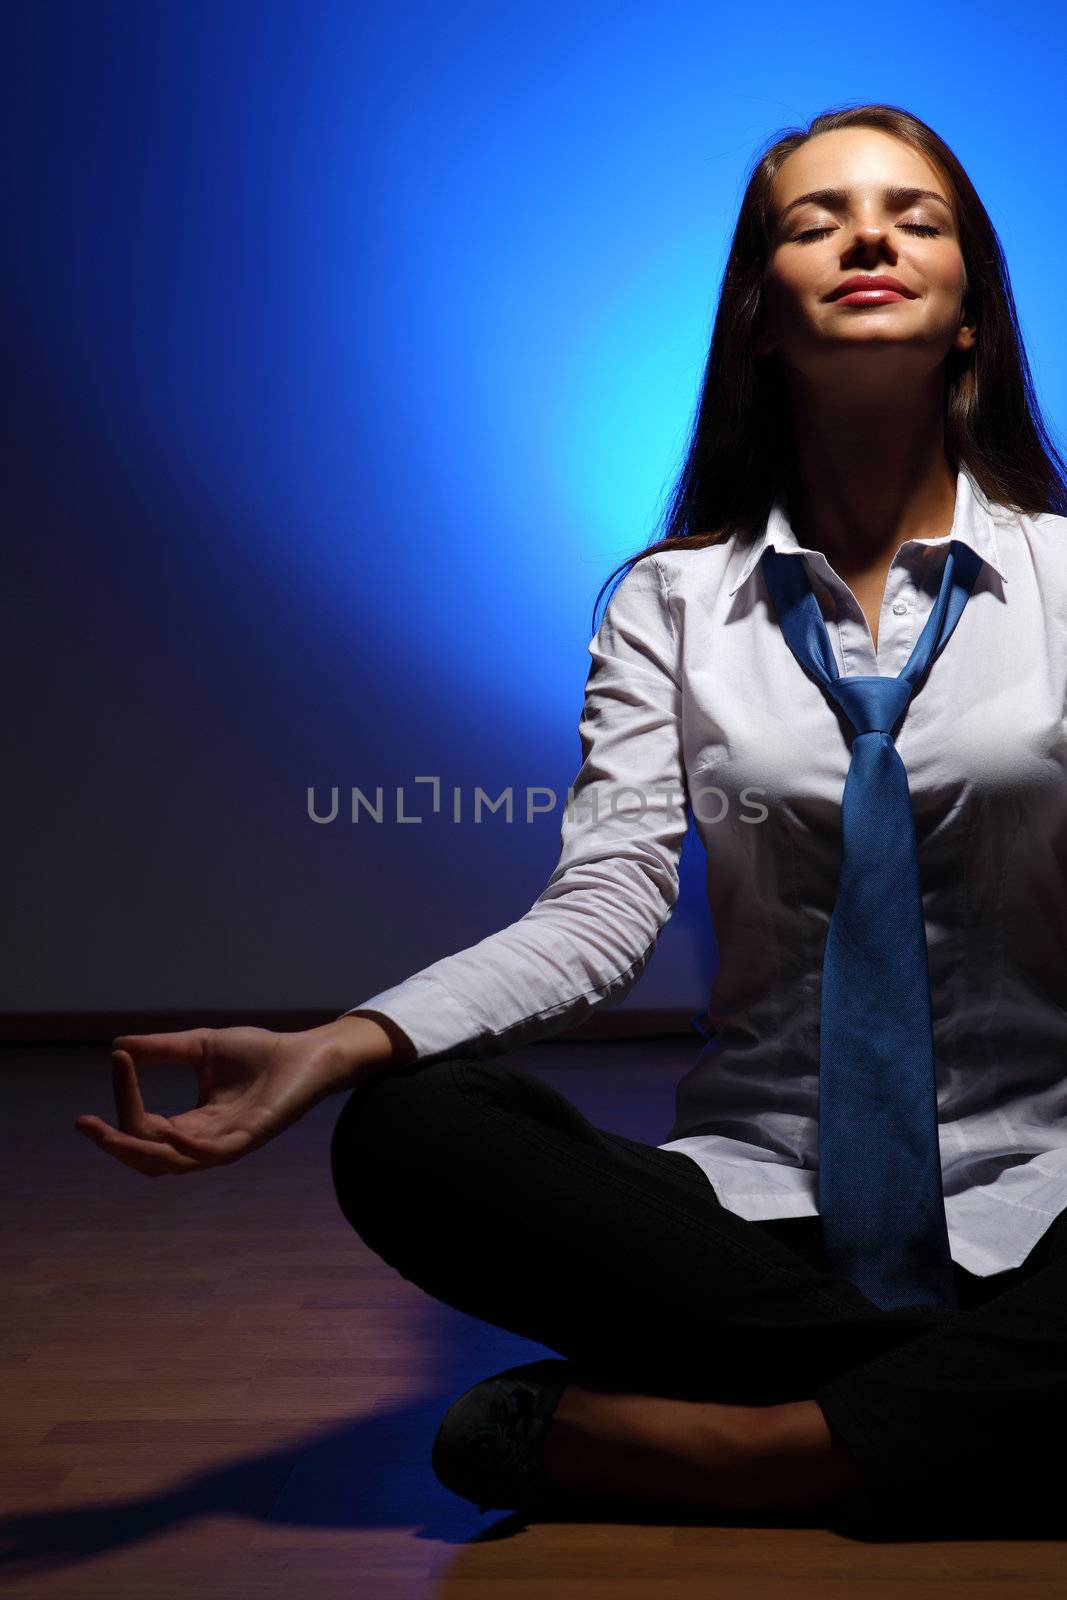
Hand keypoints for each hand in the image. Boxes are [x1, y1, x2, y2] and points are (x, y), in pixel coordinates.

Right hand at [74, 1022, 379, 1176]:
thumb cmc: (260, 1052)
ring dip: (136, 1151)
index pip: (145, 1123)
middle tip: (85, 1124)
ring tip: (108, 1134)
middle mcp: (206, 1141)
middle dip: (113, 1144)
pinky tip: (164, 1130)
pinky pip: (211, 1155)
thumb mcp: (201, 1047)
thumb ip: (163, 1050)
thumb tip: (118, 1046)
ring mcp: (227, 1144)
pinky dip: (185, 1148)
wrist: (308, 1052)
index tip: (117, 1060)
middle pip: (149, 1158)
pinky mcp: (250, 1139)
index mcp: (193, 1123)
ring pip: (171, 1164)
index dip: (126, 1097)